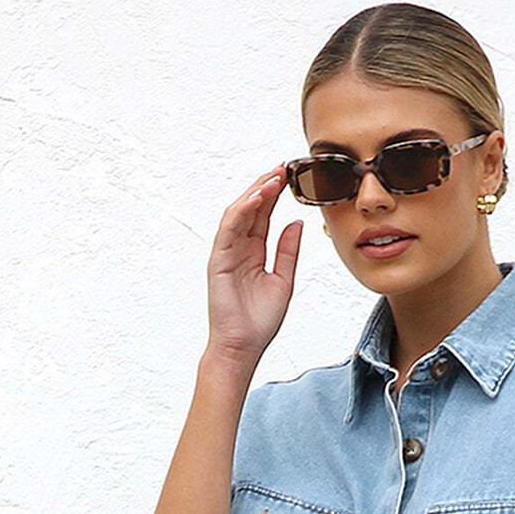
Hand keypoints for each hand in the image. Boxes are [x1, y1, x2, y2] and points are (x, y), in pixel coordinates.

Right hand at [203, 163, 302, 362]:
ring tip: (273, 178)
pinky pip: (229, 229)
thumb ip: (288, 251)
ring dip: (255, 193)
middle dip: (265, 186)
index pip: (264, 216)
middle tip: (283, 167)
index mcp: (255, 252)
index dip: (275, 195)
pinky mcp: (218, 259)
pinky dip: (242, 211)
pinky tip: (257, 198)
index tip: (290, 176)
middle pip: (251, 209)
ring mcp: (227, 252)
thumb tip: (296, 223)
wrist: (244, 346)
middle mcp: (239, 248)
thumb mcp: (284, 281)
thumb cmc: (260, 321)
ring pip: (238, 213)